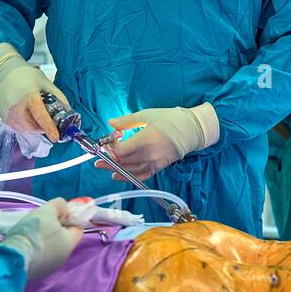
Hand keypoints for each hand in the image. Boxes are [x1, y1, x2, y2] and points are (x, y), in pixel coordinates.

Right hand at [0, 43, 69, 140]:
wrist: (4, 72)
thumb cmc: (26, 75)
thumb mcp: (45, 82)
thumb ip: (58, 97)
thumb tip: (68, 112)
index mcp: (29, 96)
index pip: (40, 116)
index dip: (49, 128)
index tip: (56, 137)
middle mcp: (16, 107)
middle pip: (33, 127)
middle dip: (43, 127)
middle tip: (47, 119)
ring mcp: (8, 114)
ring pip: (26, 130)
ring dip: (34, 127)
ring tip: (35, 114)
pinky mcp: (4, 118)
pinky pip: (18, 128)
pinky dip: (25, 126)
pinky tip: (26, 114)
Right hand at [0, 198, 83, 281]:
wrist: (13, 257)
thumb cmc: (34, 232)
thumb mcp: (47, 211)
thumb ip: (59, 206)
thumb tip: (64, 208)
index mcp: (69, 244)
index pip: (78, 228)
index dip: (70, 217)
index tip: (58, 212)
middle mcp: (62, 259)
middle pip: (62, 238)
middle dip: (54, 227)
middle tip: (42, 219)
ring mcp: (48, 268)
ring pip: (50, 248)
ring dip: (43, 239)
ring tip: (30, 231)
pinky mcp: (35, 273)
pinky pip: (38, 256)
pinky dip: (34, 249)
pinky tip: (24, 243)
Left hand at [101, 105, 217, 181]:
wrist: (192, 130)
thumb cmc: (171, 119)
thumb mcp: (147, 115)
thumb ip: (127, 121)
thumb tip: (111, 123)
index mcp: (146, 140)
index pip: (122, 151)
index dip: (111, 147)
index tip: (111, 139)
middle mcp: (149, 154)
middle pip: (123, 162)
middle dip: (108, 159)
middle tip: (98, 157)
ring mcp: (155, 163)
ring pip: (130, 171)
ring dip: (115, 168)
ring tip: (102, 166)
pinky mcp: (159, 167)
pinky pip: (140, 176)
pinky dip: (128, 176)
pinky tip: (117, 175)